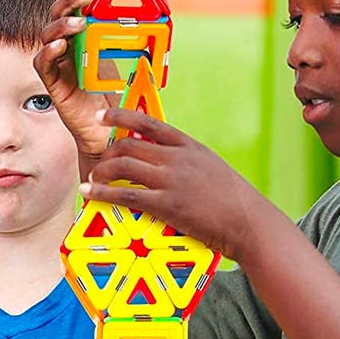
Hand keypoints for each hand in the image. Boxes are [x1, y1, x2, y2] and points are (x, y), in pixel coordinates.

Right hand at [33, 0, 115, 168]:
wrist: (109, 133)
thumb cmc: (116, 99)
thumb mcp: (126, 64)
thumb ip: (126, 44)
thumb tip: (146, 21)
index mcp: (84, 39)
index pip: (78, 7)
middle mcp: (68, 49)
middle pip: (59, 15)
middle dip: (71, 1)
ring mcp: (59, 66)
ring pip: (48, 36)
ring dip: (62, 25)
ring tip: (78, 21)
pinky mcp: (54, 86)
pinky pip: (43, 65)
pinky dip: (49, 53)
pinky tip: (60, 47)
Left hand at [80, 108, 283, 261]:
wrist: (249, 221)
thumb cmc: (232, 199)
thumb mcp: (209, 167)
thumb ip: (185, 160)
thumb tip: (161, 161)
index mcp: (188, 145)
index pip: (149, 122)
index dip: (121, 116)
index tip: (102, 116)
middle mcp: (177, 158)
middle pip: (129, 144)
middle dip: (107, 152)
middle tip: (97, 163)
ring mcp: (171, 180)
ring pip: (123, 165)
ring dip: (101, 172)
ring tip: (92, 181)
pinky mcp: (166, 204)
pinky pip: (125, 194)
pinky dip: (102, 193)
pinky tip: (90, 194)